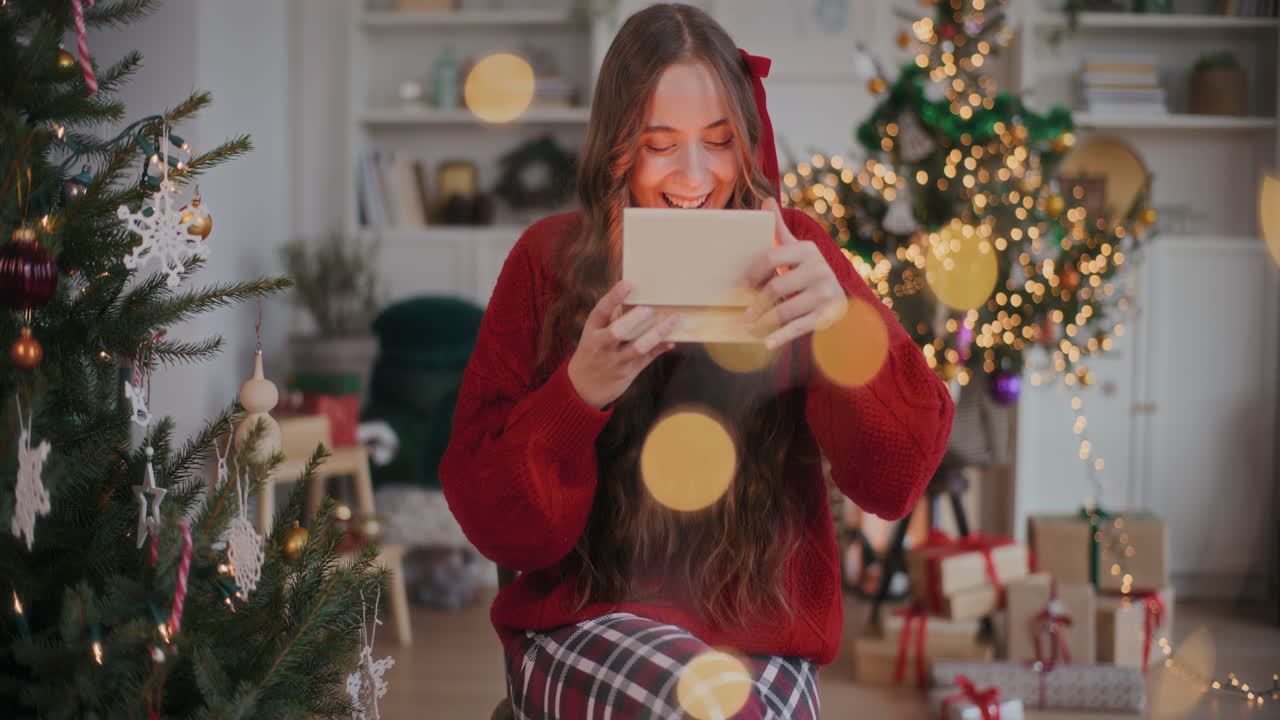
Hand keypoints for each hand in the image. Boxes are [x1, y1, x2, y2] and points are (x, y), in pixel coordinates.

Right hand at [567, 280, 679, 409]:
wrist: (582, 388)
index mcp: (592, 331)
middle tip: (650, 307)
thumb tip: (631, 296)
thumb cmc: (593, 352)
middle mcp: (602, 345)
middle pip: (618, 331)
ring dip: (656, 333)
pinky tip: (672, 339)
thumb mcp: (595, 334)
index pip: (601, 311)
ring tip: (672, 319)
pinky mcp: (628, 372)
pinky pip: (647, 358)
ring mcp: (615, 361)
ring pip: (637, 347)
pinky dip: (660, 347)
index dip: (614, 297)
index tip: (628, 284)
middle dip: (634, 319)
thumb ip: (611, 317)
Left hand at [742, 198, 846, 348]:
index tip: (741, 284)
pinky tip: (767, 343)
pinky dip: (781, 337)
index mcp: (808, 250)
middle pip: (775, 287)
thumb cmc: (809, 272)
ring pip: (783, 310)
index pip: (771, 256)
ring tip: (750, 326)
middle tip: (743, 312)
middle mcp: (819, 270)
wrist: (841, 299)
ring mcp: (824, 294)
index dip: (752, 271)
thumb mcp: (798, 250)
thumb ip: (780, 230)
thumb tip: (767, 201)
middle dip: (755, 302)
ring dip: (762, 321)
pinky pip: (798, 327)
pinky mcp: (826, 316)